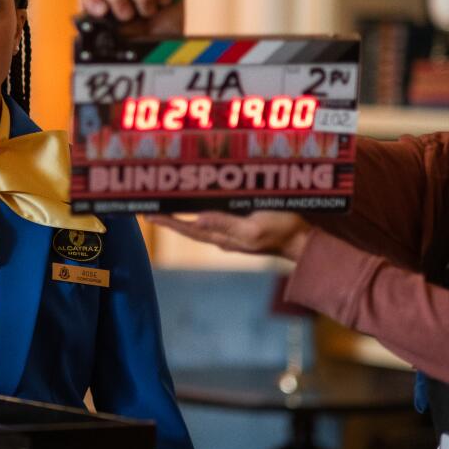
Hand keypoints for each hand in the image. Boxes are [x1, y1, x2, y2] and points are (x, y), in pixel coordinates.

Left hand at [147, 211, 311, 261]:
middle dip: (168, 218)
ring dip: (181, 215)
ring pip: (199, 223)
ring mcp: (231, 234)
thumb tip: (197, 219)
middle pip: (189, 227)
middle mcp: (223, 237)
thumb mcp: (254, 228)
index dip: (167, 222)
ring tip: (164, 206)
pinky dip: (198, 213)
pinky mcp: (240, 228)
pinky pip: (213, 220)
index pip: (188, 229)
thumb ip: (226, 224)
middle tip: (147, 208)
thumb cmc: (281, 232)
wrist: (301, 242)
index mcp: (223, 237)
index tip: (148, 214)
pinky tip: (194, 208)